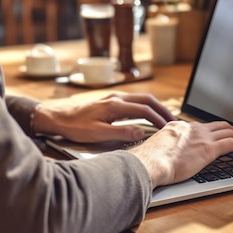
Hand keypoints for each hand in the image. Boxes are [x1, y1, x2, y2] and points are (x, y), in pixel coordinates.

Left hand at [31, 92, 175, 142]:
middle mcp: (117, 98)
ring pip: (141, 98)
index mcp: (115, 105)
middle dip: (162, 109)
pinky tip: (148, 114)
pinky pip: (134, 100)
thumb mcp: (97, 134)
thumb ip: (120, 133)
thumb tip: (140, 132)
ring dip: (155, 106)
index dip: (158, 119)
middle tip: (174, 120)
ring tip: (165, 118)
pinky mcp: (110, 101)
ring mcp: (114, 98)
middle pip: (147, 99)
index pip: (144, 110)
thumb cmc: (75, 126)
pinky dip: (145, 106)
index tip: (168, 128)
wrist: (57, 117)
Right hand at [129, 120, 232, 188]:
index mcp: (179, 127)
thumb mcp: (156, 149)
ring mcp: (202, 137)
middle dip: (232, 131)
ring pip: (230, 132)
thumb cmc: (148, 162)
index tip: (216, 139)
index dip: (212, 132)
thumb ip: (164, 149)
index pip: (201, 127)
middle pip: (219, 125)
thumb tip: (163, 158)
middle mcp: (192, 128)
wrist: (150, 163)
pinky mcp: (209, 148)